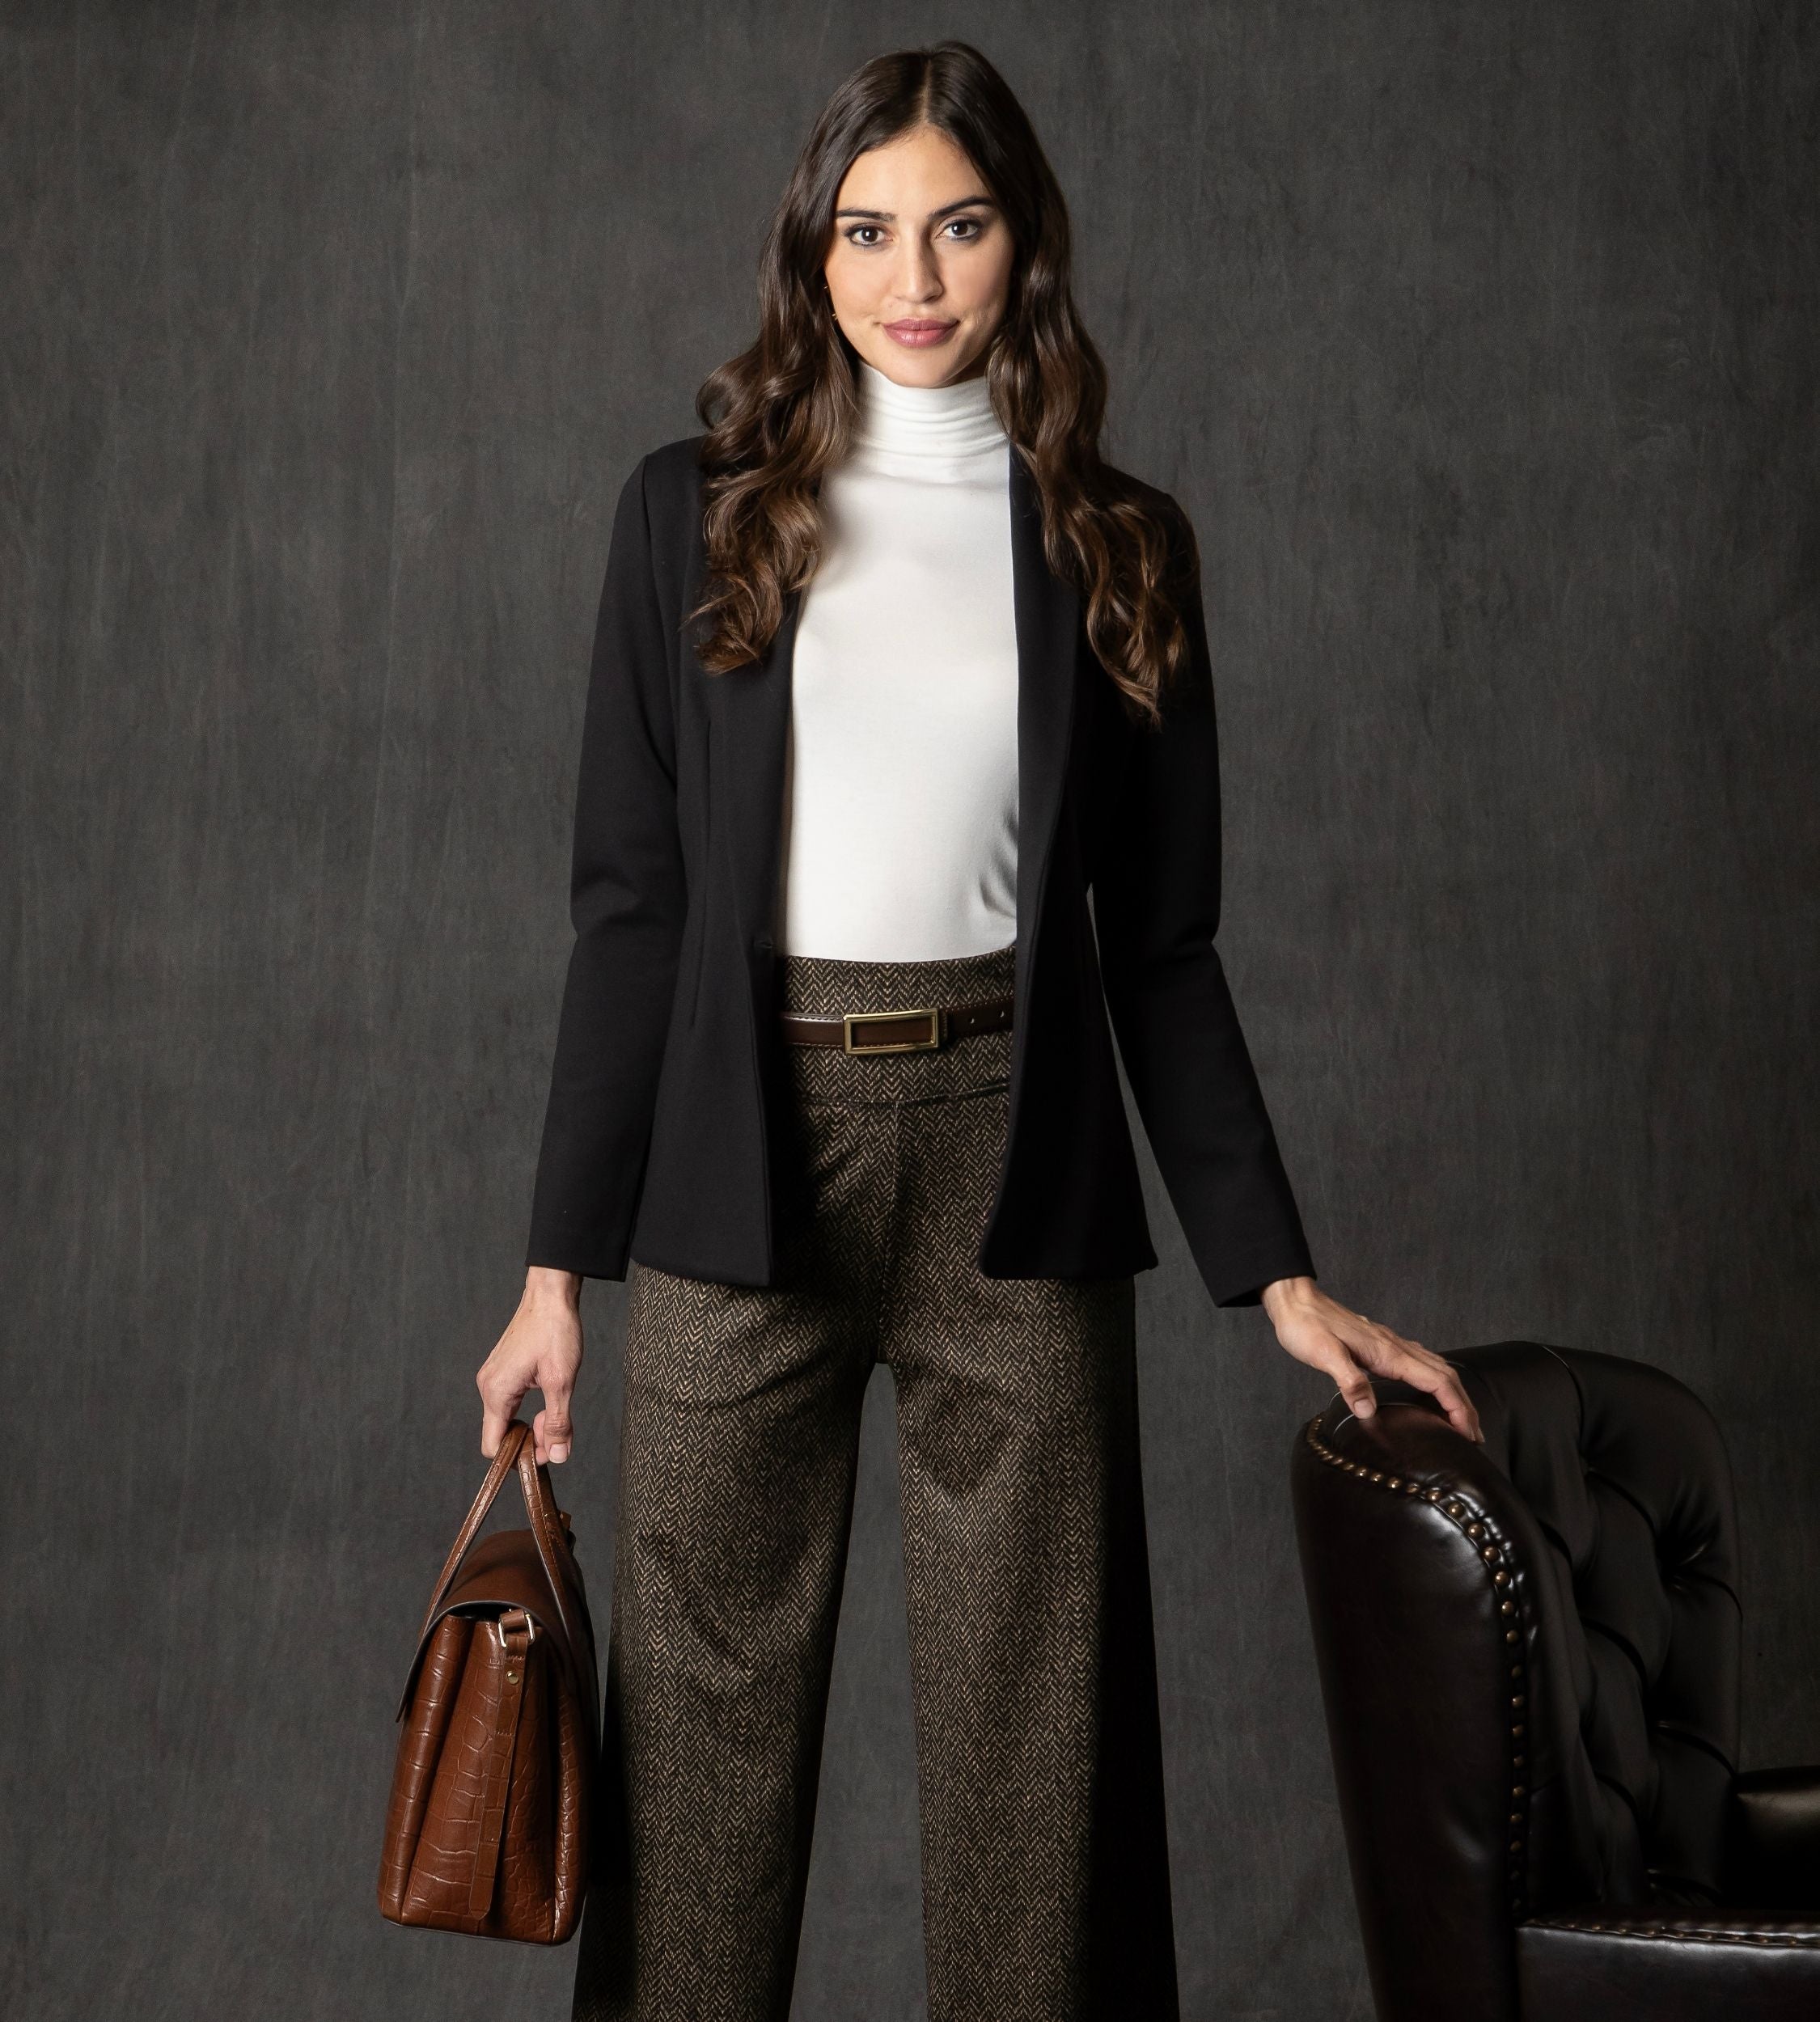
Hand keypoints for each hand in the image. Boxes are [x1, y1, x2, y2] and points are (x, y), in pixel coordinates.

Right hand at [476, 1267, 583, 1464]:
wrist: (550, 1296)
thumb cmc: (554, 1331)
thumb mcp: (561, 1382)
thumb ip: (557, 1423)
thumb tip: (558, 1456)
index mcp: (497, 1392)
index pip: (492, 1446)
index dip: (518, 1456)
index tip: (544, 1452)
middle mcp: (488, 1386)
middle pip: (500, 1434)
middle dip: (528, 1441)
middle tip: (557, 1432)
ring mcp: (493, 1377)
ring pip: (506, 1418)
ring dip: (529, 1424)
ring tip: (554, 1411)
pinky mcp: (502, 1371)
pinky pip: (508, 1402)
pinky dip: (526, 1409)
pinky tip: (547, 1398)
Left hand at [1260, 1275, 1482, 1442]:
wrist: (1295, 1302)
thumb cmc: (1306, 1326)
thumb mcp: (1322, 1354)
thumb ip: (1348, 1379)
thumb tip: (1368, 1410)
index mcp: (1388, 1352)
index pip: (1437, 1382)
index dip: (1458, 1408)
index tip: (1468, 1433)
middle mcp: (1396, 1347)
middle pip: (1446, 1376)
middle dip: (1465, 1406)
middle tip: (1474, 1436)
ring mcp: (1390, 1345)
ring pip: (1436, 1368)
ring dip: (1454, 1394)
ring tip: (1461, 1420)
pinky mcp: (1381, 1345)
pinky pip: (1421, 1363)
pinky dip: (1436, 1381)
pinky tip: (1430, 1390)